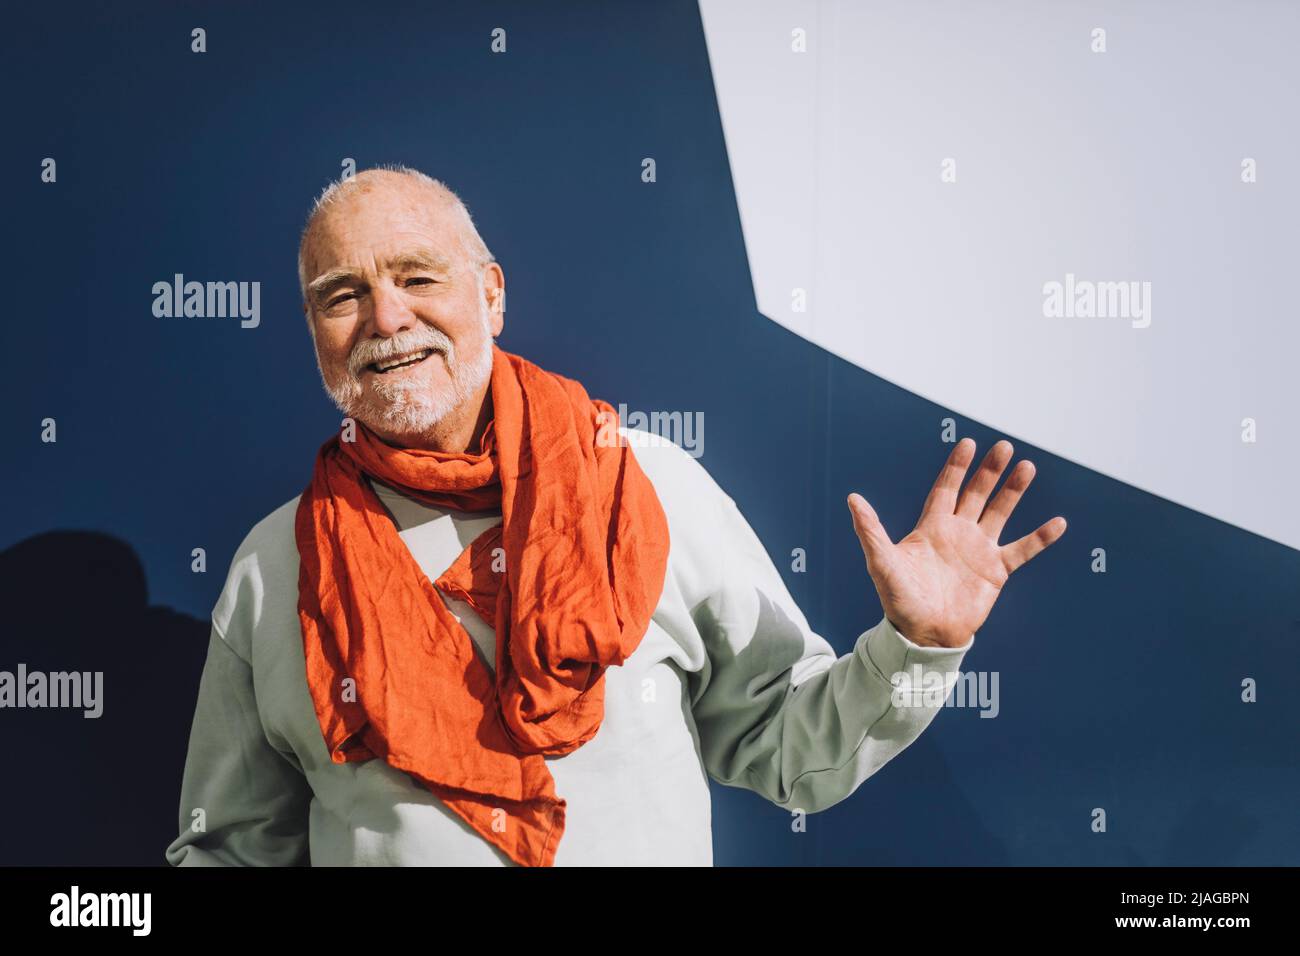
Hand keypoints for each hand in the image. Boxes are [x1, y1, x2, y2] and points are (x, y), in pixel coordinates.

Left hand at [847, 438, 1065, 648]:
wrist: (923, 634)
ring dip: (1014, 491)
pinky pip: (1023, 550)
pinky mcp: (996, 571)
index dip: (956, 467)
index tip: (968, 443)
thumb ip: (869, 530)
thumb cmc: (899, 599)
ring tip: (1027, 467)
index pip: (946, 488)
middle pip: (977, 494)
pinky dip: (1040, 538)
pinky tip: (1058, 523)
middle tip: (1004, 446)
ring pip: (1000, 513)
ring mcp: (979, 550)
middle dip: (989, 471)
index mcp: (932, 526)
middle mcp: (958, 533)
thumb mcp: (881, 562)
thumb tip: (852, 498)